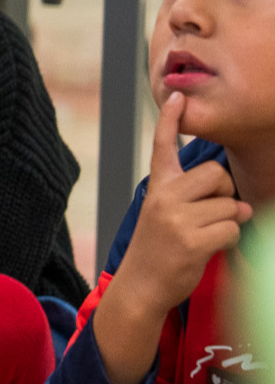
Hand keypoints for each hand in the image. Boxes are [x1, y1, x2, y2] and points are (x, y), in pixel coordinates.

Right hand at [117, 92, 249, 317]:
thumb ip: (196, 200)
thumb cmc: (158, 249)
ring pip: (229, 204)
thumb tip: (243, 203)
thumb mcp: (165, 215)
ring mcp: (176, 218)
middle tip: (212, 212)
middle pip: (216, 174)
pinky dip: (229, 240)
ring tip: (206, 235)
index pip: (163, 146)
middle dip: (225, 192)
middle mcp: (164, 197)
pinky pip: (231, 229)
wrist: (140, 286)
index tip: (177, 96)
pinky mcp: (191, 240)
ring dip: (228, 222)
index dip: (170, 120)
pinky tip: (209, 248)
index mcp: (158, 187)